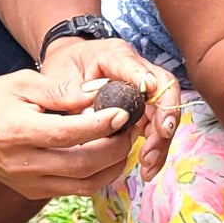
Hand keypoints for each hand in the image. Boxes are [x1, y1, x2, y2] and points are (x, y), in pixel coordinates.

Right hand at [0, 69, 138, 197]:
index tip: (124, 112)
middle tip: (131, 127)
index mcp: (18, 133)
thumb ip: (59, 91)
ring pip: (85, 184)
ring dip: (113, 166)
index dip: (102, 125)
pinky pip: (75, 189)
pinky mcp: (34, 192)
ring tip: (124, 142)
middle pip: (83, 165)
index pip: (69, 134)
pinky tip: (106, 154)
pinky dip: (97, 174)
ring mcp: (29, 183)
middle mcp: (24, 164)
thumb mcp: (20, 83)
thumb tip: (97, 94)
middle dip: (116, 147)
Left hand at [39, 37, 180, 181]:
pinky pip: (156, 124)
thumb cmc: (65, 67)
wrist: (68, 63)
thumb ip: (72, 95)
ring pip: (164, 111)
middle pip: (163, 91)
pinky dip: (154, 146)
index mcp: (114, 55)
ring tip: (148, 166)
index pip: (136, 67)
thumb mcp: (59, 77)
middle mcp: (136, 69)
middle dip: (163, 122)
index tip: (150, 101)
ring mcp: (143, 88)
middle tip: (150, 151)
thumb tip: (91, 118)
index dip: (145, 84)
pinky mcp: (144, 106)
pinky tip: (148, 166)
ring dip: (160, 141)